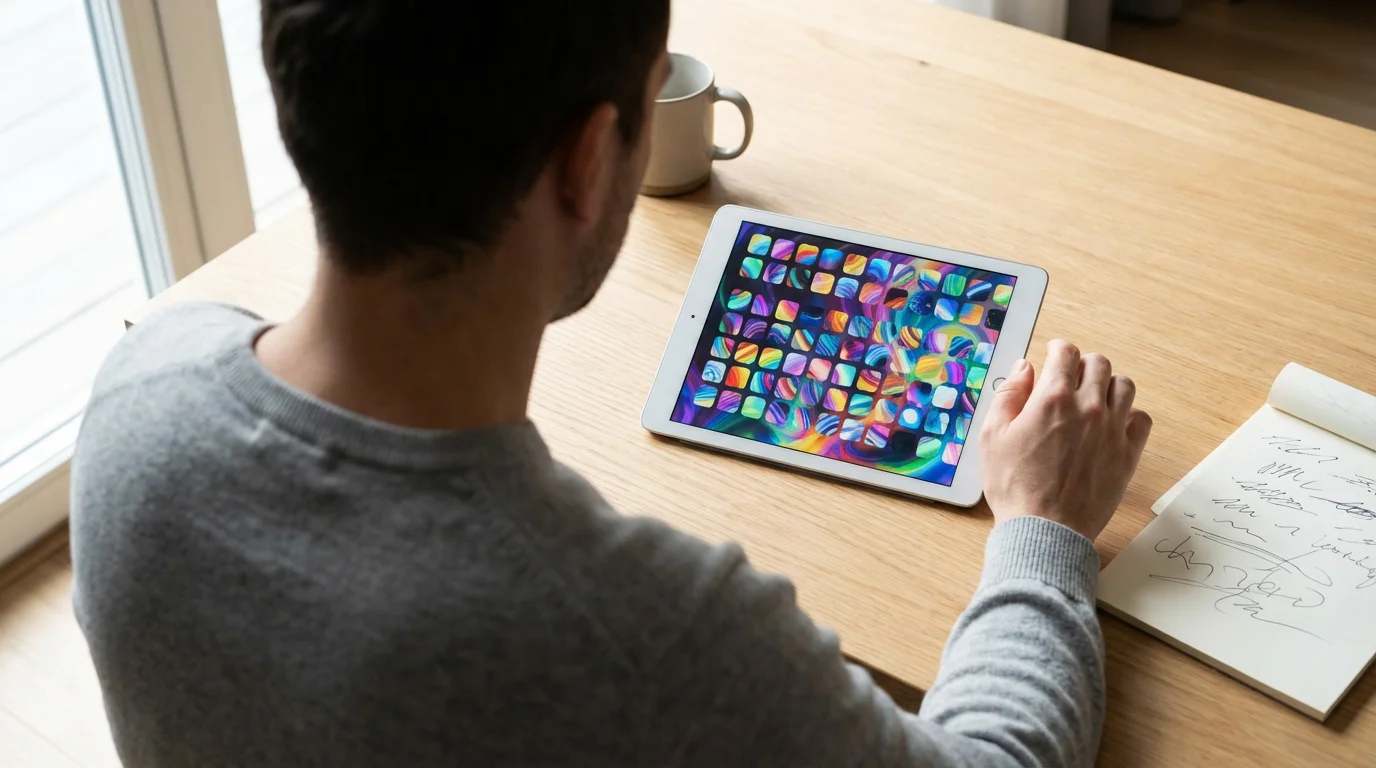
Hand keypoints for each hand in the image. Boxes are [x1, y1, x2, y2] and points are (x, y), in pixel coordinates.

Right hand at [978, 340, 1152, 540]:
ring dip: (1108, 385)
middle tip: (1071, 378)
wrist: (1045, 529)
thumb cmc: (1014, 486)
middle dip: (1082, 364)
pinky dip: (1129, 415)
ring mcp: (1112, 430)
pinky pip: (1142, 419)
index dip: (1057, 349)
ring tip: (1094, 398)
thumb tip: (1024, 368)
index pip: (1065, 352)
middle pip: (1098, 363)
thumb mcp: (993, 436)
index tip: (1053, 355)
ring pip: (1124, 386)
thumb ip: (1009, 395)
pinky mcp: (1128, 454)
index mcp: (1052, 399)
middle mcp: (1088, 408)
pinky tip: (1113, 424)